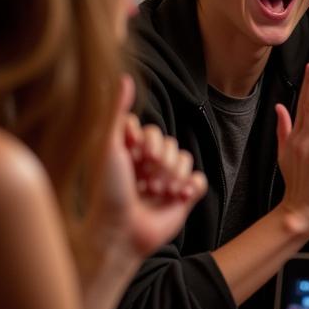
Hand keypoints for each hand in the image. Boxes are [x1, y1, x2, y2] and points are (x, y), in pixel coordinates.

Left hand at [85, 76, 207, 259]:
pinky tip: (179, 196)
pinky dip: (192, 186)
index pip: (151, 130)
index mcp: (129, 152)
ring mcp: (166, 181)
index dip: (147, 140)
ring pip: (187, 160)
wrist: (121, 232)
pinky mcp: (182, 198)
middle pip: (172, 143)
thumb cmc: (107, 191)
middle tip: (147, 179)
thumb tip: (124, 76)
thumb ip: (117, 111)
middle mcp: (147, 166)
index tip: (133, 154)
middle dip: (162, 161)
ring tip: (160, 192)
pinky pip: (200, 180)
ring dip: (175, 175)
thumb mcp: (108, 145)